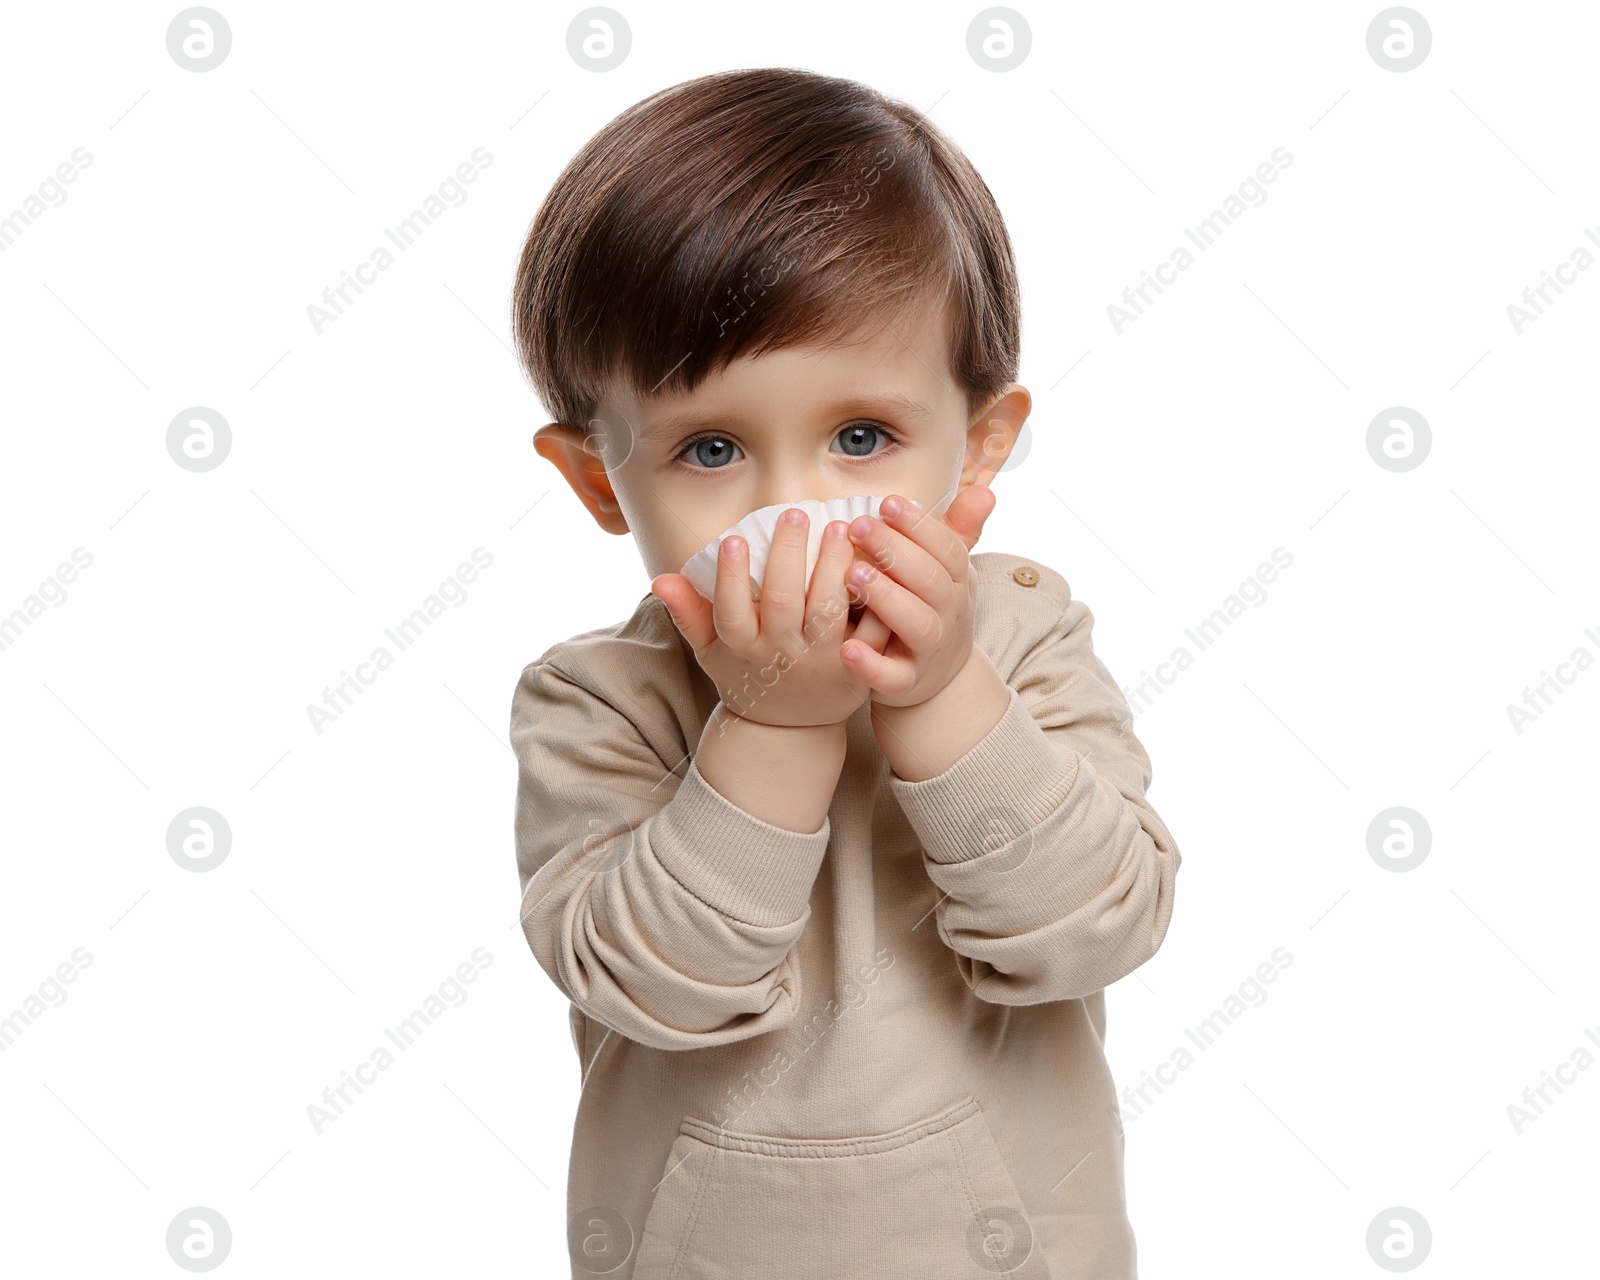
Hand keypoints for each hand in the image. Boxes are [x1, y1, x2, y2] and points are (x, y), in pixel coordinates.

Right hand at [651, 509, 894, 727]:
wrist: (791, 729)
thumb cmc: (748, 675)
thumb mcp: (711, 651)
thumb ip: (688, 614)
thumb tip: (660, 580)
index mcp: (743, 649)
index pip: (730, 612)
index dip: (731, 577)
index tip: (733, 539)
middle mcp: (782, 656)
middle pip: (783, 602)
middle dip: (788, 555)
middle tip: (794, 514)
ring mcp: (822, 662)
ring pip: (828, 610)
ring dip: (834, 566)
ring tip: (839, 528)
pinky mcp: (858, 667)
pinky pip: (870, 630)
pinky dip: (875, 599)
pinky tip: (875, 563)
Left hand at [840, 485, 997, 708]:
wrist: (940, 682)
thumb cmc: (933, 611)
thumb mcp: (950, 573)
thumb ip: (957, 532)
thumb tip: (984, 492)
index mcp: (958, 583)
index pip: (948, 549)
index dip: (919, 526)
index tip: (887, 503)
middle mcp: (949, 615)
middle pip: (931, 581)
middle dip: (896, 552)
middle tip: (859, 527)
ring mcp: (930, 651)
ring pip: (917, 624)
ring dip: (887, 598)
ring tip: (853, 574)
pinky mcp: (906, 683)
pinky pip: (892, 677)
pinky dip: (870, 665)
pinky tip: (846, 648)